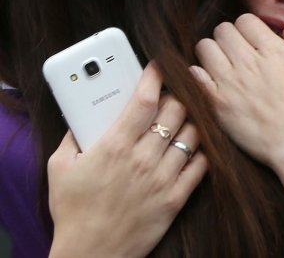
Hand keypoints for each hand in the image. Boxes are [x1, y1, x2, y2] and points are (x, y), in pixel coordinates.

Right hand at [48, 63, 206, 257]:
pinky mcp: (176, 198)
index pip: (144, 99)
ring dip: (192, 119)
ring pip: (193, 132)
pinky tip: (195, 144)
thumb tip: (83, 114)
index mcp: (115, 147)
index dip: (155, 76)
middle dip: (178, 94)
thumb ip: (73, 136)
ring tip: (186, 116)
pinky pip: (201, 163)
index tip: (159, 65)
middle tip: (174, 92)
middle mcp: (143, 159)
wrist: (91, 255)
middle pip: (176, 110)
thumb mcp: (60, 168)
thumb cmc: (73, 212)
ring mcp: (163, 178)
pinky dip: (202, 149)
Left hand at [192, 14, 283, 171]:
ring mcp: (230, 83)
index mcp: (273, 49)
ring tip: (223, 64)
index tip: (254, 40)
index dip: (249, 27)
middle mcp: (248, 62)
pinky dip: (200, 74)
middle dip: (230, 37)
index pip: (245, 20)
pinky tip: (213, 81)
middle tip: (238, 51)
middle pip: (222, 30)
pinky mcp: (218, 104)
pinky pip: (195, 76)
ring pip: (204, 48)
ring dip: (213, 52)